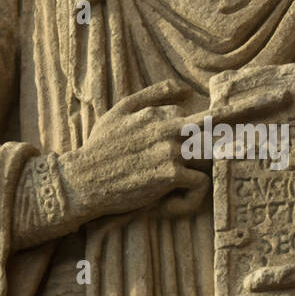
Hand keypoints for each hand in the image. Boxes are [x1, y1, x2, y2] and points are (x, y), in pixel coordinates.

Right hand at [59, 79, 209, 220]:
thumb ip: (152, 95)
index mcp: (156, 113)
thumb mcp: (120, 111)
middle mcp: (168, 128)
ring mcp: (171, 150)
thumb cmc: (99, 148)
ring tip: (177, 191)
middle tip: (188, 175)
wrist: (82, 181)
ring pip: (211, 157)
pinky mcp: (171, 174)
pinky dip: (190, 199)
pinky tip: (169, 205)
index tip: (172, 160)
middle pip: (212, 134)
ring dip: (201, 174)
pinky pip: (201, 184)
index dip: (188, 142)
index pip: (194, 120)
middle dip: (211, 150)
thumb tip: (185, 89)